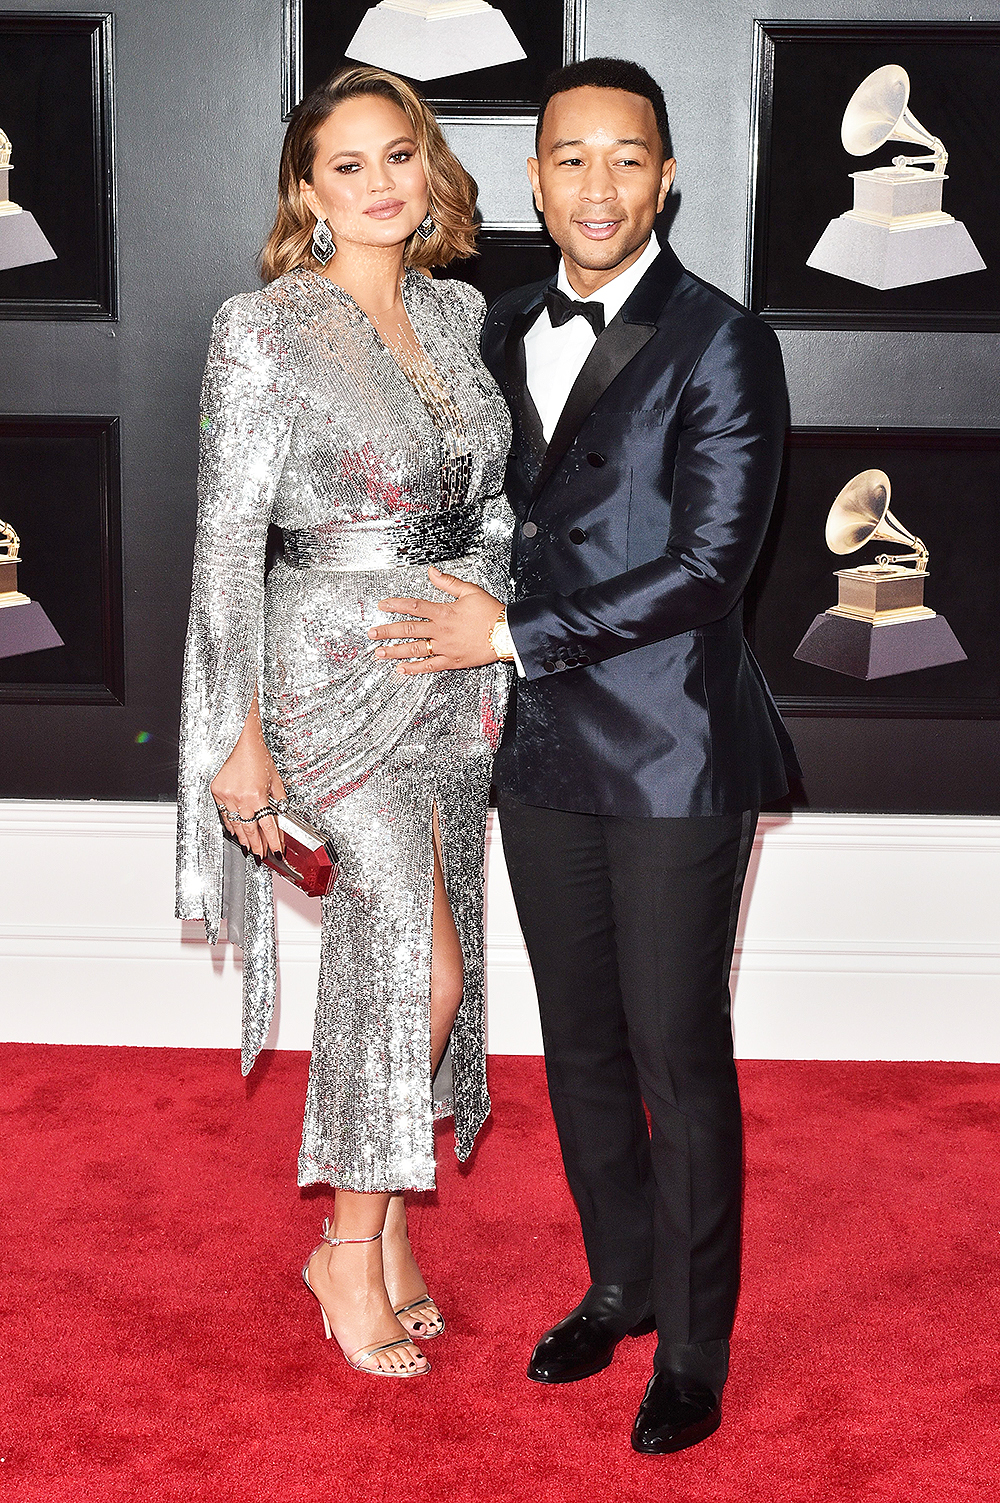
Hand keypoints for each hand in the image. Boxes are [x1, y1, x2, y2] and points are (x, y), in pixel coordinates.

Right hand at [210, 693, 285, 858]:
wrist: (240, 741)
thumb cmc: (258, 756)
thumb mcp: (275, 779)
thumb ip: (279, 798)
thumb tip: (281, 814)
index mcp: (258, 796)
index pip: (268, 826)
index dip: (273, 841)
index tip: (277, 851)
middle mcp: (242, 798)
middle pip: (251, 830)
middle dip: (258, 845)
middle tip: (262, 855)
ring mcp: (228, 796)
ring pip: (236, 825)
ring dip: (244, 839)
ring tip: (249, 848)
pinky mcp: (218, 792)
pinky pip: (224, 814)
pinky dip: (230, 824)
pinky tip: (235, 832)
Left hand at [368, 566, 504, 675]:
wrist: (507, 633)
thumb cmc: (491, 613)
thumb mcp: (470, 591)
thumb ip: (448, 582)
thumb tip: (432, 572)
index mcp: (444, 612)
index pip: (413, 607)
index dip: (395, 605)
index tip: (382, 605)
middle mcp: (441, 630)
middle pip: (408, 630)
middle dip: (387, 631)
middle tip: (372, 633)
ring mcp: (445, 647)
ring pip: (415, 649)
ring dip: (395, 651)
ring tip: (379, 652)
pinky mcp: (452, 660)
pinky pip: (430, 666)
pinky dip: (415, 668)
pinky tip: (402, 669)